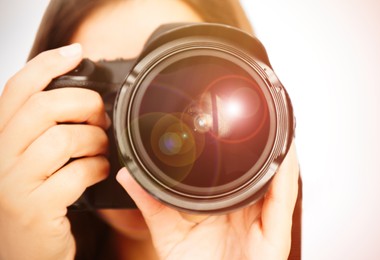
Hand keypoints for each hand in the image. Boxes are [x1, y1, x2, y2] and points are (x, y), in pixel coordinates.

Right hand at [0, 44, 109, 259]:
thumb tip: (85, 102)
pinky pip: (76, 173)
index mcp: (0, 140)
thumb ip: (48, 132)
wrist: (25, 254)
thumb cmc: (37, 202)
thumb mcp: (34, 162)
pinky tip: (97, 172)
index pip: (18, 88)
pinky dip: (96, 168)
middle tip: (100, 117)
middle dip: (85, 105)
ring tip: (100, 150)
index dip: (48, 64)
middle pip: (44, 107)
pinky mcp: (34, 208)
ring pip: (63, 138)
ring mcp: (12, 184)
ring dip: (95, 141)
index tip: (76, 52)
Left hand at [117, 142, 299, 259]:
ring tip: (276, 127)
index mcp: (229, 209)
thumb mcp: (168, 233)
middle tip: (260, 119)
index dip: (240, 151)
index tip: (231, 126)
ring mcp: (265, 224)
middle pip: (263, 173)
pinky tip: (284, 156)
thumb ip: (151, 202)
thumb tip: (128, 177)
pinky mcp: (275, 237)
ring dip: (280, 155)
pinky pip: (283, 202)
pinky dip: (286, 177)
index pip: (239, 174)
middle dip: (265, 147)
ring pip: (279, 182)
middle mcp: (250, 213)